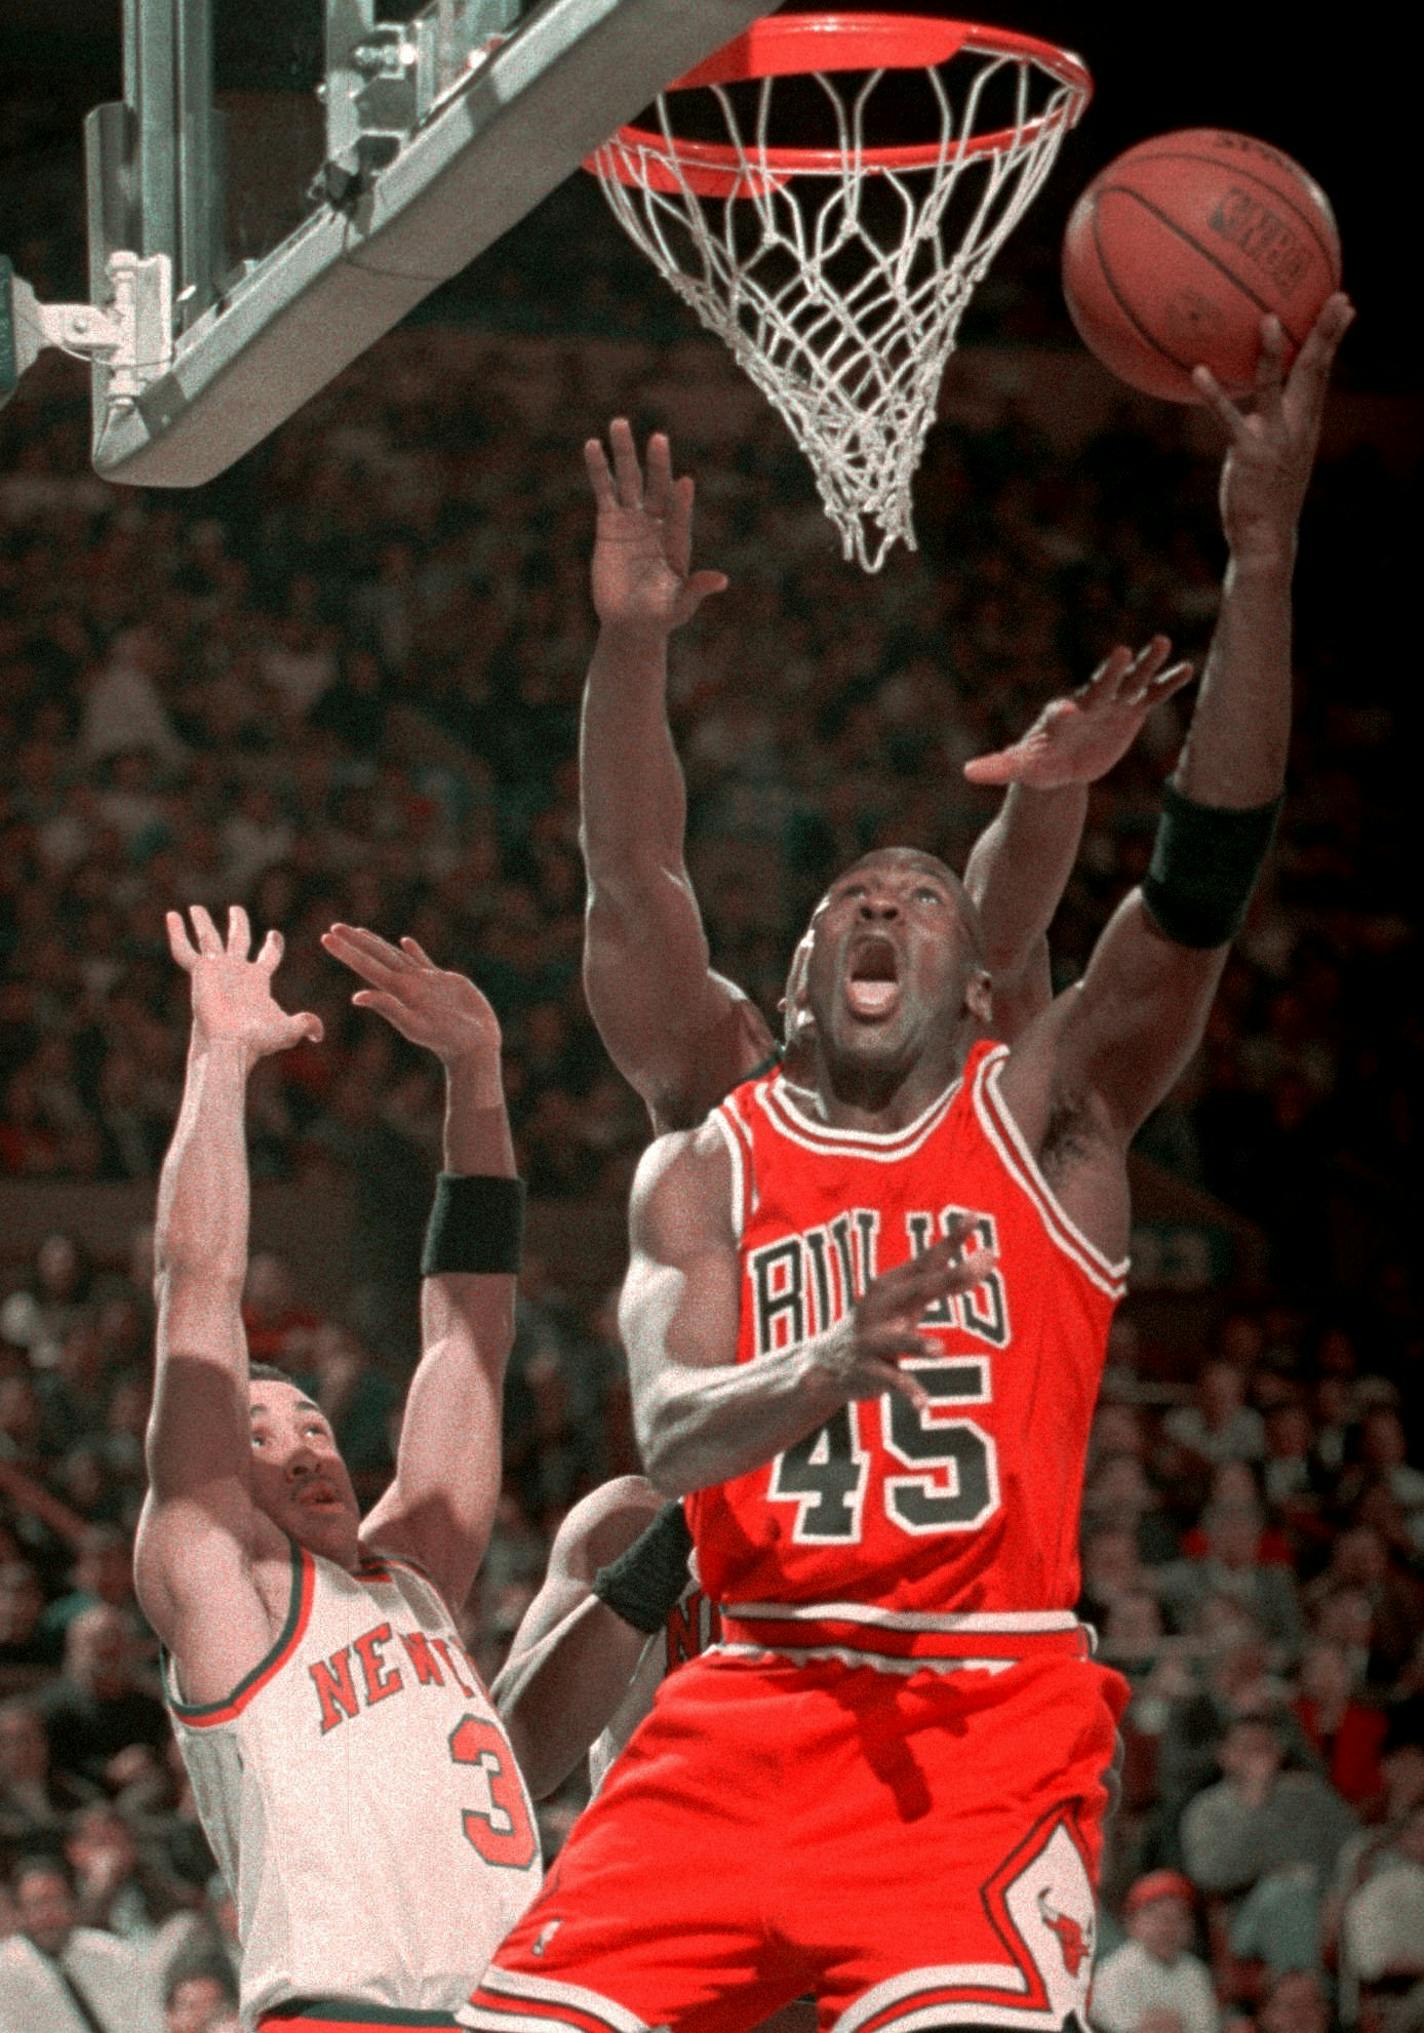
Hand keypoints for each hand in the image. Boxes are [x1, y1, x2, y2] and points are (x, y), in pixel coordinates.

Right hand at [167, 906, 322, 1068]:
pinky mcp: (199, 972)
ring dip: (202, 923)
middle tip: (236, 909)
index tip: (274, 934)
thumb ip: (305, 1025)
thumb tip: (319, 1034)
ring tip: (196, 907)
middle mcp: (236, 971)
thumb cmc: (258, 1040)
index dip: (272, 945)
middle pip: (238, 939)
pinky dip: (177, 933)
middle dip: (238, 924)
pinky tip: (171, 916)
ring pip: (208, 939)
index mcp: (258, 980)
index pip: (268, 957)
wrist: (231, 1042)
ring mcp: (217, 969)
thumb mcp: (287, 1030)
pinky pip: (185, 949)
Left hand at [322, 925, 501, 1074]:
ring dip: (377, 945)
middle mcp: (408, 985)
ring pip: (396, 957)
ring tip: (360, 932)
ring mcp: (425, 983)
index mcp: (399, 991)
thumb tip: (357, 996)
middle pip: (377, 957)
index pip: (367, 966)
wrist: (474, 1047)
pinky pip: (424, 961)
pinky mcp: (443, 982)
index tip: (327, 936)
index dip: (348, 951)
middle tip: (334, 927)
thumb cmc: (447, 1038)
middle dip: (356, 942)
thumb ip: (389, 1008)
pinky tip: (406, 941)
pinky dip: (414, 951)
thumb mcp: (415, 1026)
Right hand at [585, 418, 727, 633]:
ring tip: (619, 424)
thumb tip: (721, 580)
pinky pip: (604, 490)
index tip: (685, 483)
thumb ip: (695, 590)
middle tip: (659, 438)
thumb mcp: (679, 607)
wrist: (631, 622)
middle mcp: (658, 523)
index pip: (680, 515)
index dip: (682, 501)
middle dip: (657, 465)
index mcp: (678, 541)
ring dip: (624, 453)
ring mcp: (633, 519)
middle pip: (657, 487)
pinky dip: (598, 469)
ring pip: (629, 480)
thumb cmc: (661, 616)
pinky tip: (593, 446)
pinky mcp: (609, 522)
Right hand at [807, 1225, 998, 1413]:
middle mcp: (881, 1306)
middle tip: (978, 1268)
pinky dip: (910, 1392)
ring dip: (918, 1343)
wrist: (827, 1365)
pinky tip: (924, 1406)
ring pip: (899, 1340)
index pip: (927, 1259)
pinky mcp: (868, 1370)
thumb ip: (946, 1278)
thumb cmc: (881, 1324)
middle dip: (949, 1278)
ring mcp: (872, 1339)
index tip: (976, 1217)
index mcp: (892, 1285)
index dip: (951, 1240)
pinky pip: (893, 1381)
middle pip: (919, 1289)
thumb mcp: (909, 1299)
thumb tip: (990, 1254)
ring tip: (941, 1350)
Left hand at [963, 637, 1193, 789]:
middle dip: (1109, 672)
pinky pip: (1151, 696)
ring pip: (1130, 682)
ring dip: (1145, 665)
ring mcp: (1111, 705)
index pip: (1061, 714)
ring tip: (1162, 642)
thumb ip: (998, 767)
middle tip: (1120, 652)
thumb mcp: (1018, 768)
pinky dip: (1167, 684)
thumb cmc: (1037, 764)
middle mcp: (1087, 704)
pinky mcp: (1130, 713)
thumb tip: (967, 772)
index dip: (1063, 714)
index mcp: (1058, 718)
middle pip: (1099, 686)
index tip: (1066, 711)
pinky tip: (1186, 669)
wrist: (1060, 765)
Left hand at [1194, 292, 1354, 564]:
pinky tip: (1198, 371)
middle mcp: (1298, 426)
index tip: (1344, 305)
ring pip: (1275, 386)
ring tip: (1267, 317)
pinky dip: (1214, 394)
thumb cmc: (1266, 494)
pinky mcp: (1249, 453)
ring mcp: (1275, 439)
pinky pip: (1228, 418)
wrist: (1266, 536)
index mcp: (1307, 423)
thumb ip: (1268, 423)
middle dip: (1326, 332)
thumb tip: (1250, 401)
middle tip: (1336, 297)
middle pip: (1315, 370)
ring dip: (1272, 351)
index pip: (1324, 371)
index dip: (1333, 337)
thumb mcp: (1275, 453)